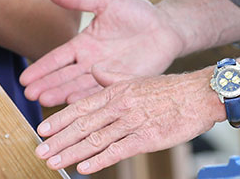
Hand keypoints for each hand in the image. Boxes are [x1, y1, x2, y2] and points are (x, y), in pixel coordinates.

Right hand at [20, 0, 185, 105]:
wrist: (166, 26)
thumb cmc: (136, 13)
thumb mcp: (105, 1)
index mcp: (83, 45)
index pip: (57, 59)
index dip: (41, 68)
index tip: (24, 78)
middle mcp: (91, 64)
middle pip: (64, 77)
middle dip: (46, 85)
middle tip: (29, 94)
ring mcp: (107, 75)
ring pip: (80, 87)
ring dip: (62, 94)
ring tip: (45, 100)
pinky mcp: (123, 83)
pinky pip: (103, 90)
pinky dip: (89, 96)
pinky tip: (75, 101)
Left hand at [35, 68, 222, 174]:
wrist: (200, 94)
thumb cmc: (170, 88)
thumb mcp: (138, 77)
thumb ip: (112, 77)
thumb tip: (94, 71)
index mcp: (116, 90)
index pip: (81, 106)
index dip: (60, 119)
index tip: (42, 130)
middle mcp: (120, 105)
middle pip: (83, 125)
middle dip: (59, 140)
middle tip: (40, 151)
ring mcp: (132, 122)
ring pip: (96, 139)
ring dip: (72, 152)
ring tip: (54, 162)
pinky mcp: (147, 137)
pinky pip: (118, 150)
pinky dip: (100, 159)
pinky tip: (85, 167)